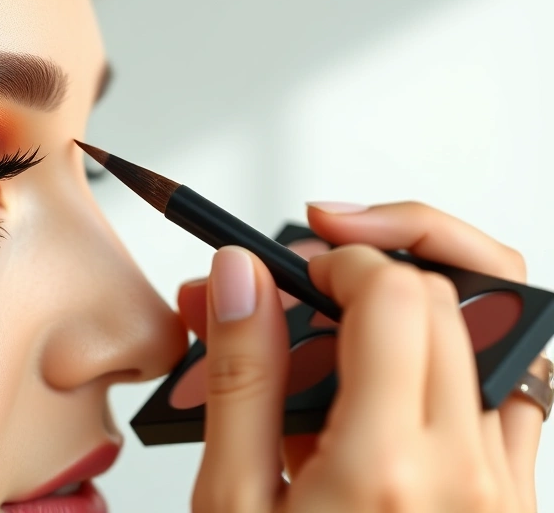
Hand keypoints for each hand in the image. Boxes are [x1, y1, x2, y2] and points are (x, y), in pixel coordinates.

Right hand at [178, 201, 541, 512]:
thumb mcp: (233, 505)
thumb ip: (241, 378)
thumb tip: (240, 280)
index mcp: (385, 468)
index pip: (399, 295)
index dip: (343, 257)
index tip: (296, 270)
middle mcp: (466, 472)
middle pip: (455, 297)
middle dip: (377, 266)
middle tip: (312, 281)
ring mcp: (502, 489)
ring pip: (493, 339)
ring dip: (423, 307)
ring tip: (352, 320)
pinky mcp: (513, 502)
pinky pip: (508, 398)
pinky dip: (451, 363)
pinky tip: (386, 386)